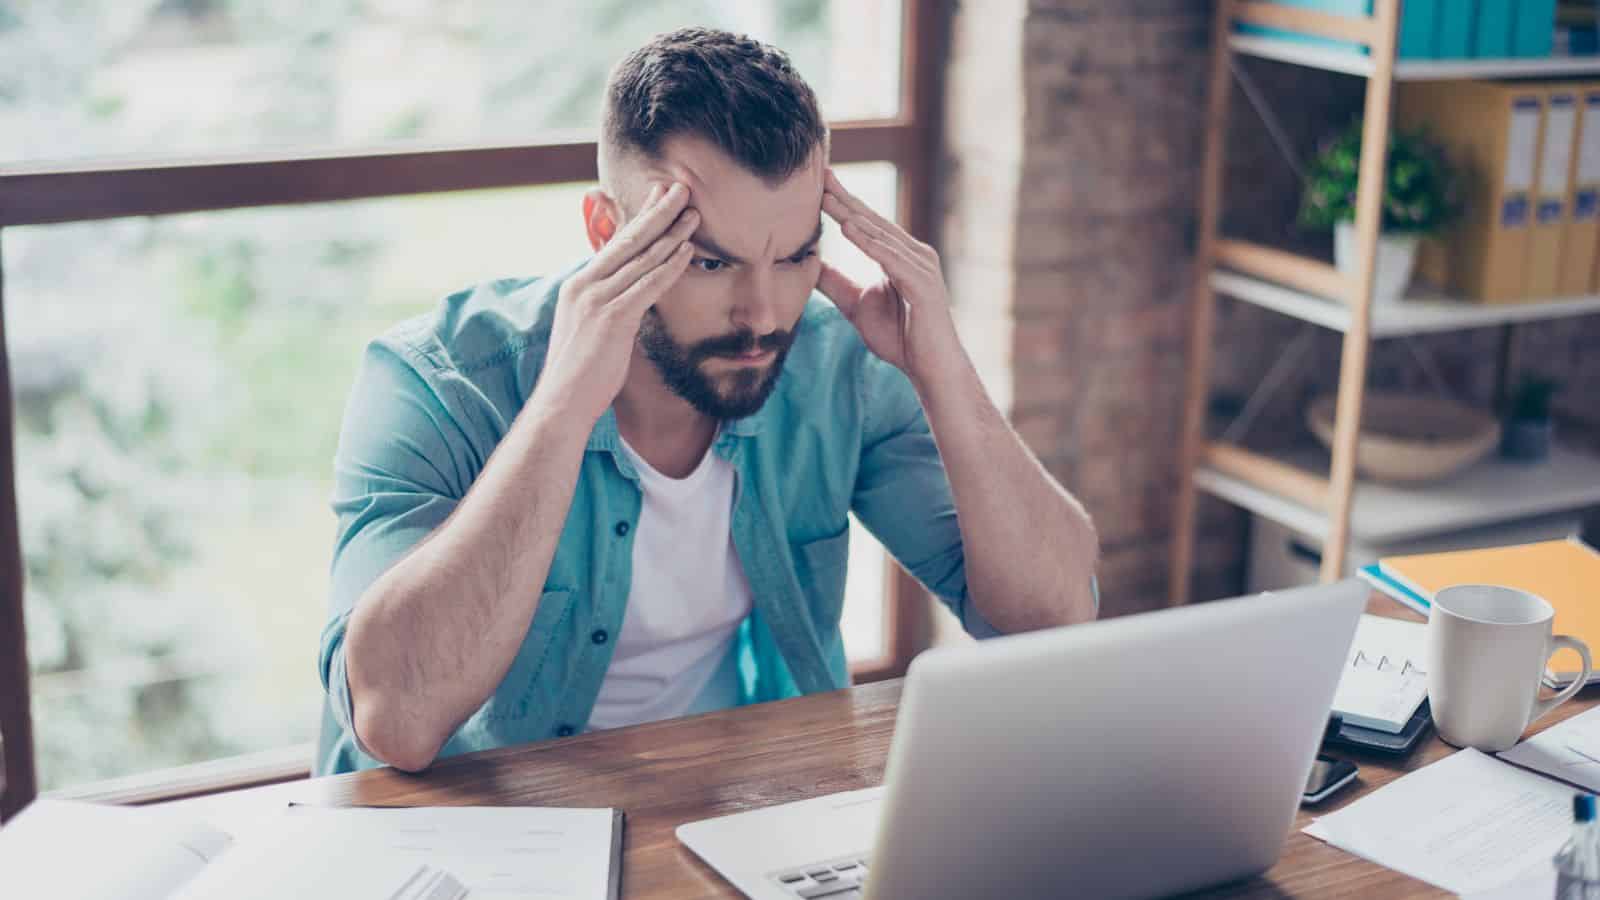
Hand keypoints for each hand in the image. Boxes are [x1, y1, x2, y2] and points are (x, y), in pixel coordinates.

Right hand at [539, 182, 698, 420]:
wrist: (561, 403)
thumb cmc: (579, 375)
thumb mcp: (590, 331)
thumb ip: (608, 308)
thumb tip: (630, 301)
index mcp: (578, 284)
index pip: (614, 243)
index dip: (639, 217)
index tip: (658, 196)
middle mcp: (585, 284)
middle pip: (628, 240)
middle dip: (657, 212)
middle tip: (679, 187)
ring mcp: (597, 299)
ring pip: (641, 259)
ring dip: (670, 234)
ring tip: (693, 213)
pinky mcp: (612, 317)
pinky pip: (647, 285)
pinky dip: (669, 266)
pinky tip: (687, 251)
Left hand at [816, 168, 961, 383]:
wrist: (930, 368)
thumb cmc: (900, 338)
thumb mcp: (856, 305)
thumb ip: (836, 284)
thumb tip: (810, 266)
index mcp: (899, 256)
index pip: (867, 222)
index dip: (843, 202)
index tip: (819, 182)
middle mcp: (913, 254)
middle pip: (873, 221)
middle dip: (845, 198)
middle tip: (820, 175)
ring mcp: (921, 267)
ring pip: (881, 236)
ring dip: (853, 215)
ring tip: (827, 198)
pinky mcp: (923, 284)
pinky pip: (891, 259)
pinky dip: (870, 243)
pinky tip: (849, 228)